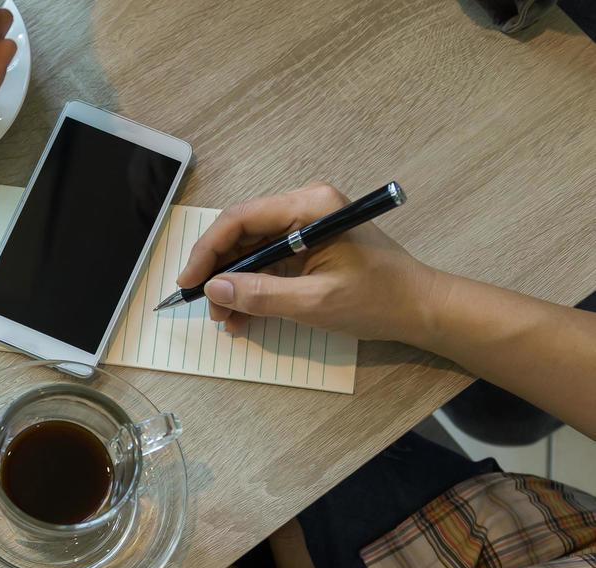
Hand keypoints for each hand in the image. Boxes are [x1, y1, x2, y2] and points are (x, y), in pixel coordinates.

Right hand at [179, 183, 448, 344]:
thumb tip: (214, 290)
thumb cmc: (377, 300)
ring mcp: (306, 226)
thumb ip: (260, 294)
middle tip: (208, 309)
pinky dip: (252, 288)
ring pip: (250, 250)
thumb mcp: (314, 301)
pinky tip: (243, 315)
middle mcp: (304, 207)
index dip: (207, 251)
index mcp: (309, 206)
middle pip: (241, 233)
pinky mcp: (308, 246)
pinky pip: (267, 263)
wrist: (420, 308)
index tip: (188, 283)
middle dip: (219, 273)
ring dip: (233, 284)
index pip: (240, 219)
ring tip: (226, 319)